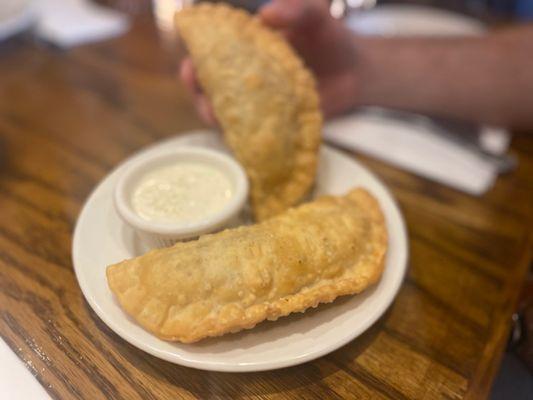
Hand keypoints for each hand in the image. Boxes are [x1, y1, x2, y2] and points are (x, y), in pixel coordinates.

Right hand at [179, 0, 358, 124]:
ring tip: (215, 117)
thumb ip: (296, 10)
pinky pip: (250, 131)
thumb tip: (265, 16)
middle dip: (197, 91)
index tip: (190, 64)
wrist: (357, 73)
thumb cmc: (333, 40)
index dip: (196, 60)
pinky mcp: (273, 123)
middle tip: (197, 90)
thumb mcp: (317, 17)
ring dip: (214, 115)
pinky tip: (237, 136)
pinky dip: (239, 134)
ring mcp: (259, 102)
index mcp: (249, 49)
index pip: (212, 55)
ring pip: (225, 112)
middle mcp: (248, 77)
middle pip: (210, 87)